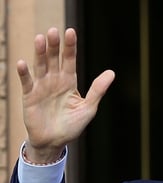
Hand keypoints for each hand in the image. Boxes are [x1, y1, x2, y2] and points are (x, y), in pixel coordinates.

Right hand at [16, 27, 114, 161]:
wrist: (55, 142)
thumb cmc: (72, 126)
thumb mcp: (88, 108)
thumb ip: (98, 90)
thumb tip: (111, 73)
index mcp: (69, 82)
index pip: (70, 60)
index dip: (70, 47)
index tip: (70, 31)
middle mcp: (54, 80)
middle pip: (54, 59)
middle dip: (54, 46)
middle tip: (54, 31)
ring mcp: (41, 87)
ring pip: (40, 66)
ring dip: (40, 53)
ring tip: (41, 39)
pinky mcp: (29, 96)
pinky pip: (27, 82)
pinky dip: (24, 73)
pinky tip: (23, 63)